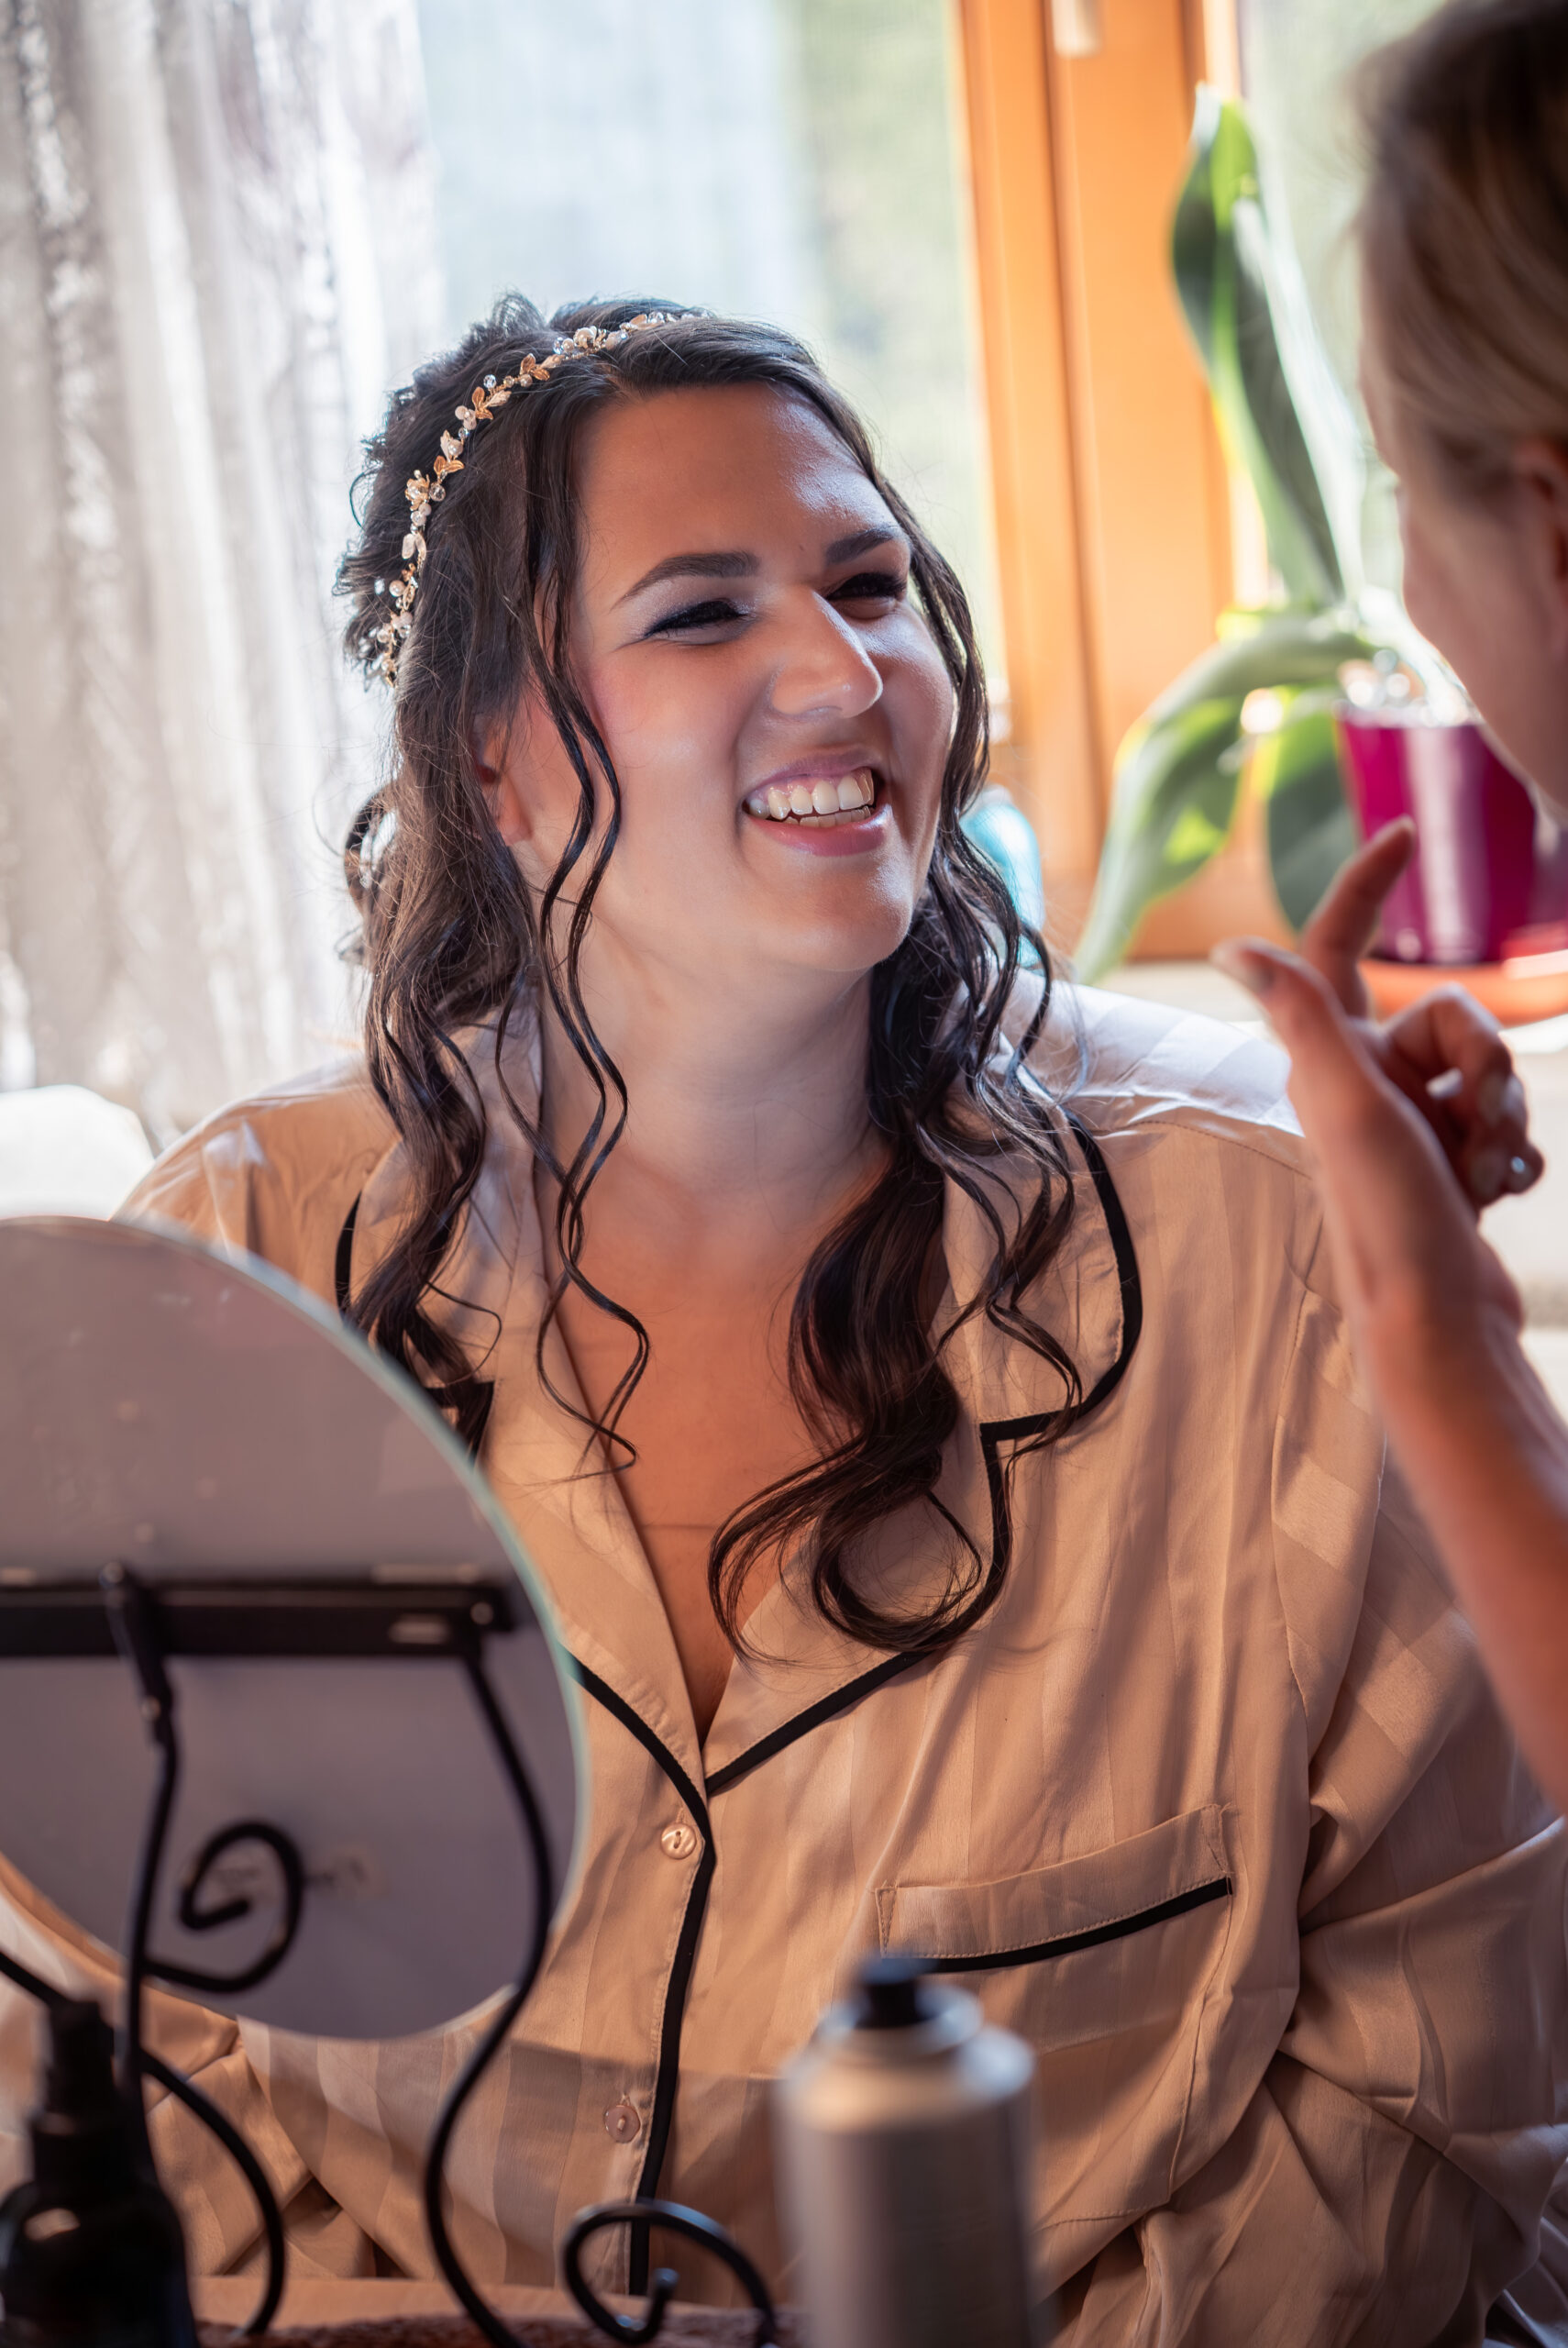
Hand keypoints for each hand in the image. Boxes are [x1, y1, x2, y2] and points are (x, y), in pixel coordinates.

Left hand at [1209, 932, 1524, 1391]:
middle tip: (1472, 1127)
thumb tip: (1230, 947)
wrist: (1439, 1320)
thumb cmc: (1388, 1218)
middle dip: (1488, 1066)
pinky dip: (1513, 1156)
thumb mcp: (1344, 1103)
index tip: (1402, 834)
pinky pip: (1507, 1125)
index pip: (1338, 945)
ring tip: (1477, 1175)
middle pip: (1455, 1019)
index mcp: (1328, 1061)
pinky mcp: (1451, 1165)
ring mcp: (1412, 1126)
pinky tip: (1496, 1194)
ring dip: (1503, 1120)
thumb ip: (1301, 1016)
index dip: (1366, 886)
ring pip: (1493, 1073)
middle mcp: (1362, 1086)